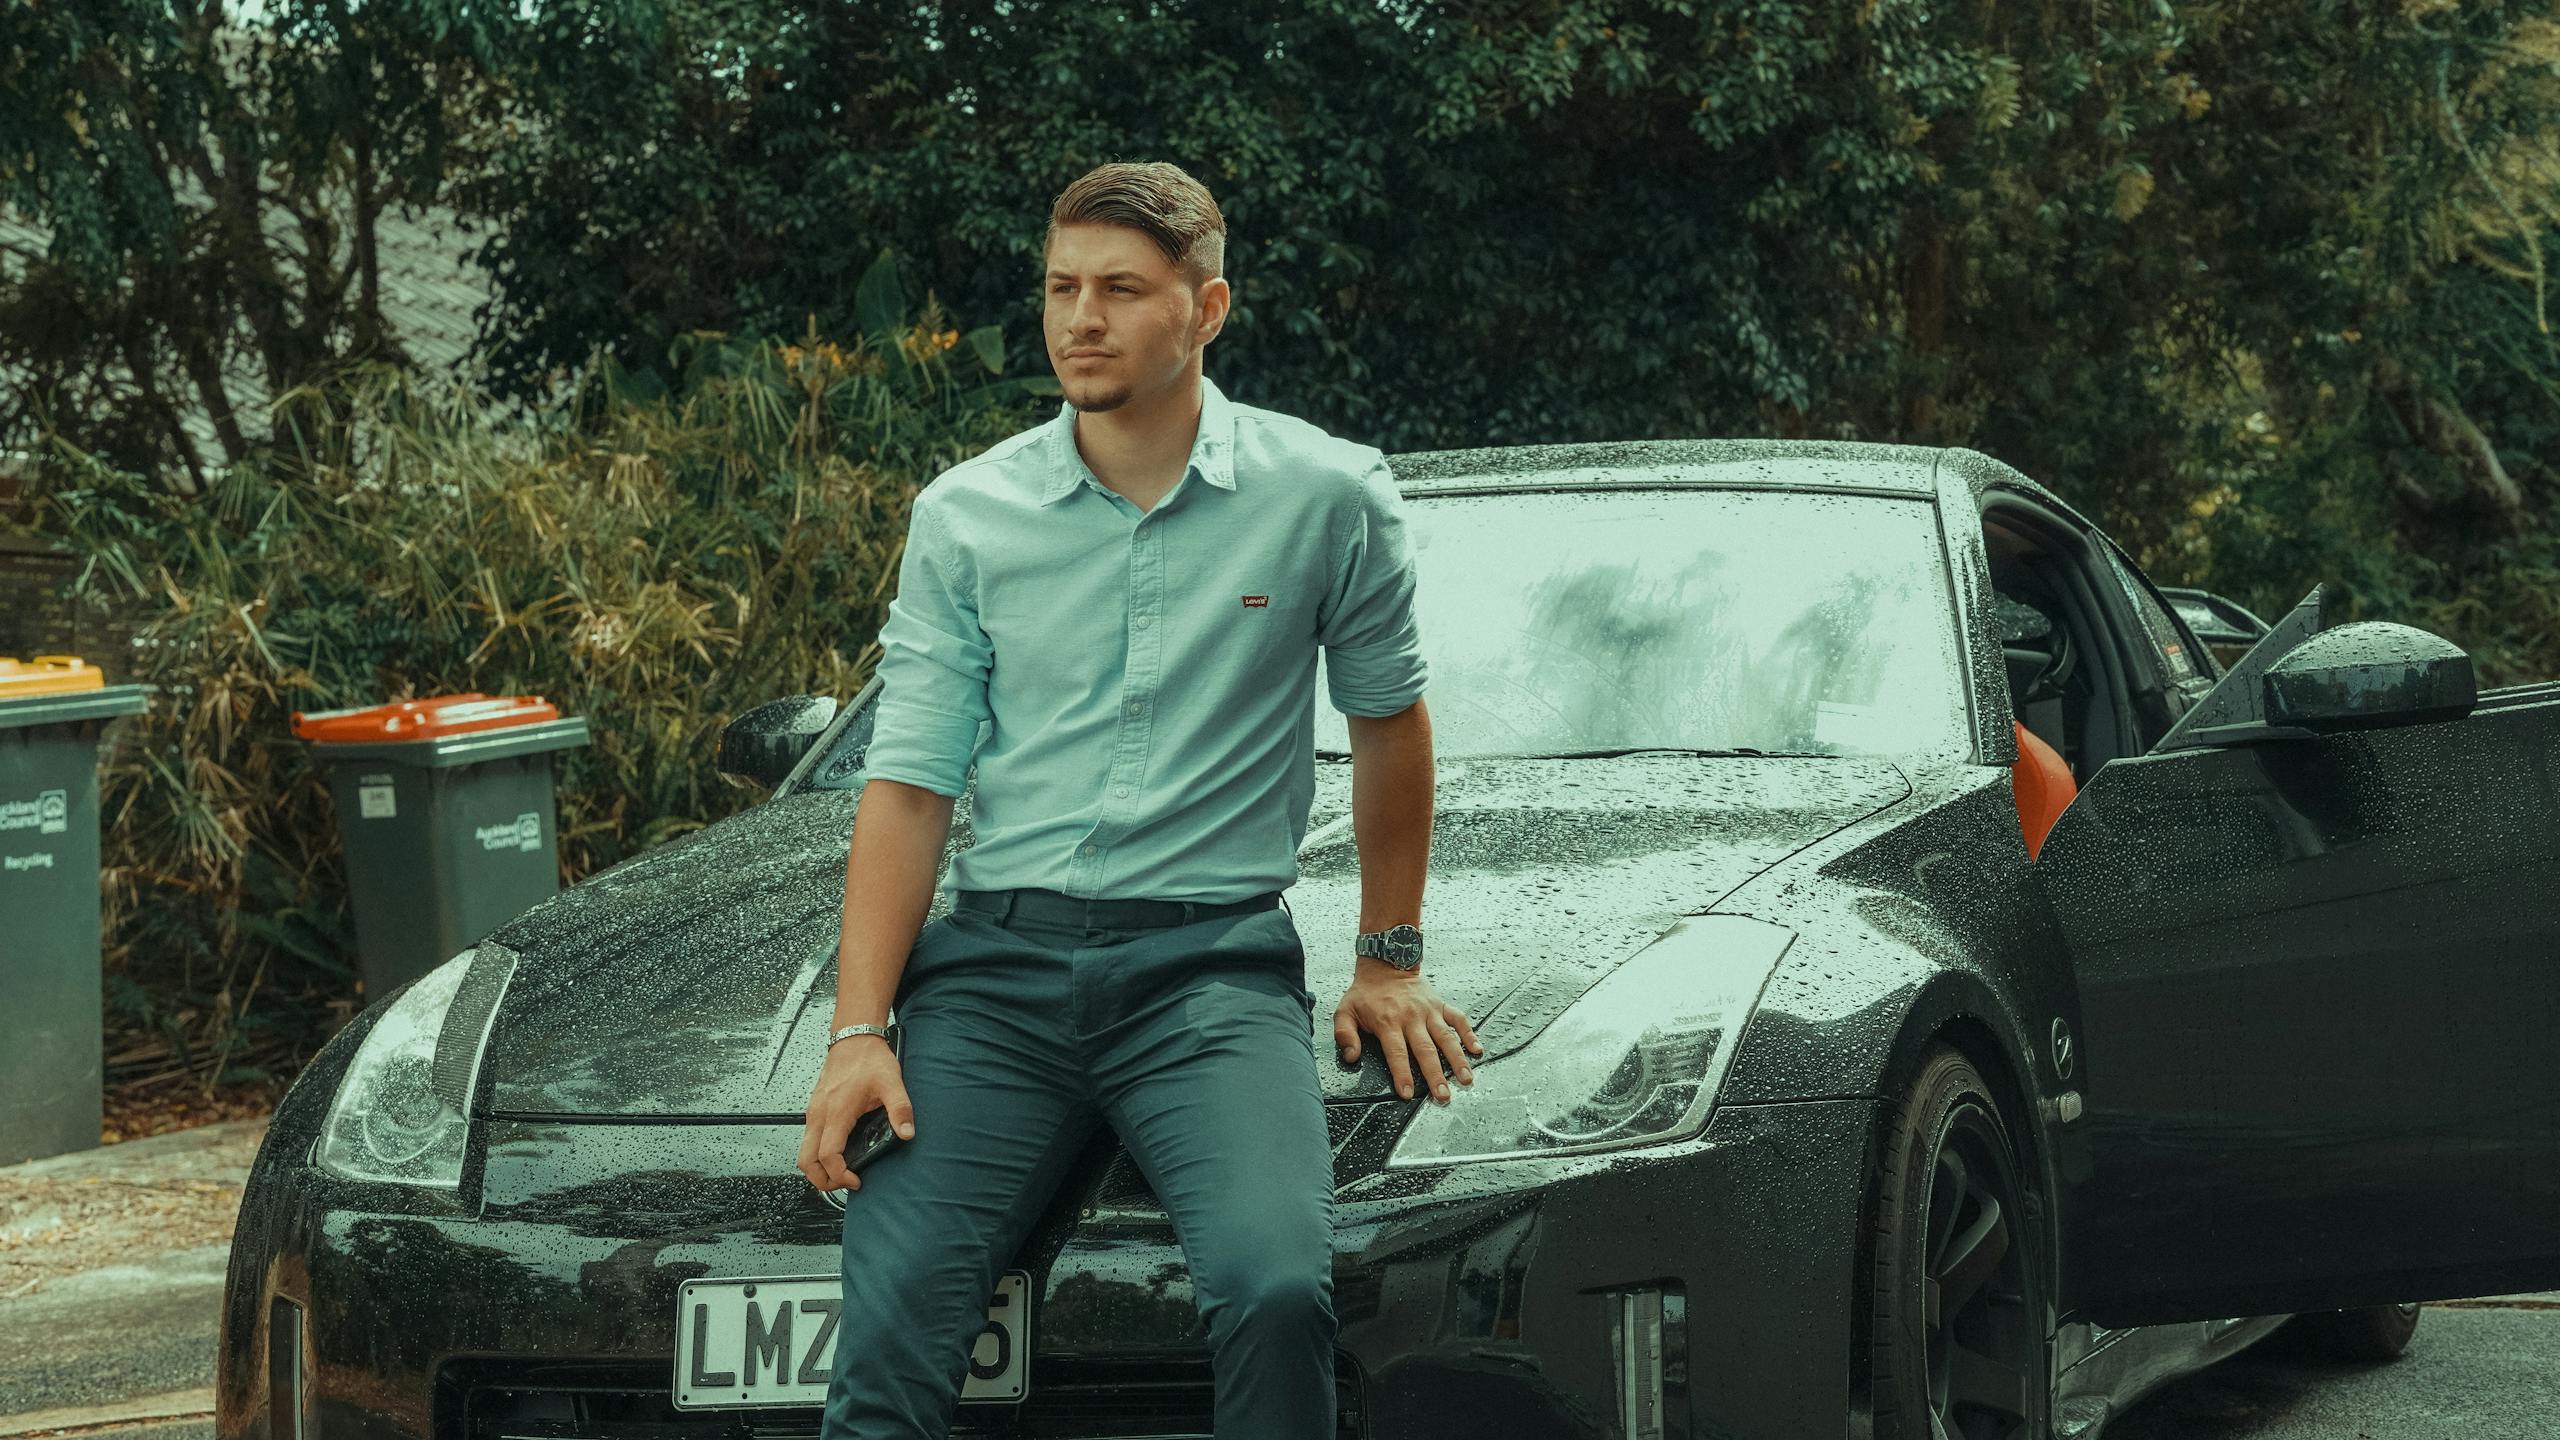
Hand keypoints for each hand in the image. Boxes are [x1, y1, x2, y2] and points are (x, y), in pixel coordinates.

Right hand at [797, 1036, 913, 1191]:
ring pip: (803, 1151)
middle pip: (805, 1161)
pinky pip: (808, 1139)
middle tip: (844, 1183)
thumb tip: (907, 1133)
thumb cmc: (868, 1058)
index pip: (827, 1156)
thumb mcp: (892, 1083)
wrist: (854, 1037)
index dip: (839, 1175)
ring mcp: (814, 1112)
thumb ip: (901, 1109)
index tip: (855, 1180)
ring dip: (817, 1169)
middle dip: (821, 1180)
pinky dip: (816, 1154)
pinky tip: (837, 1152)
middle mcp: (819, 1114)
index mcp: (836, 1112)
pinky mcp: (815, 1108)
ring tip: (841, 1172)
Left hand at [1333, 963, 1483, 1103]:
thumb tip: (1351, 1057)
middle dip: (1435, 1075)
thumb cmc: (1366, 993)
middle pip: (1425, 1050)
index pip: (1396, 1053)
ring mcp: (1428, 1011)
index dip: (1402, 1074)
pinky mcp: (1440, 1004)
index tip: (1407, 1093)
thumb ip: (1345, 1035)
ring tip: (1466, 1079)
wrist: (1385, 964)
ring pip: (1446, 1037)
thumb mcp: (1345, 1011)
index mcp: (1387, 1021)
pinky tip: (1477, 1050)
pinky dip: (1469, 1033)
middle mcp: (1411, 1017)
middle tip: (1443, 1096)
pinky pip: (1458, 1018)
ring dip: (1457, 1059)